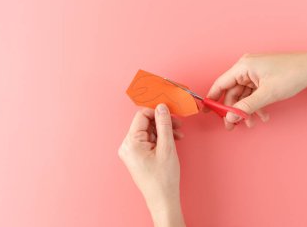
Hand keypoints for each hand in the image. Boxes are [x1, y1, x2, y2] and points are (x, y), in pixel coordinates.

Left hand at [119, 104, 185, 226]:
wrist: (162, 199)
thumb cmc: (163, 178)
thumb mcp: (167, 147)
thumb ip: (164, 124)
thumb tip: (162, 107)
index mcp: (131, 143)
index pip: (141, 116)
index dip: (157, 112)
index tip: (171, 113)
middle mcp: (127, 145)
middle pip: (145, 123)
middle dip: (163, 123)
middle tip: (178, 125)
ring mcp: (131, 151)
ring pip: (149, 131)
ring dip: (164, 131)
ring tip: (178, 136)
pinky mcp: (136, 155)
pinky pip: (148, 140)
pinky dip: (160, 139)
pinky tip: (172, 141)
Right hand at [205, 52, 306, 129]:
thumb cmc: (292, 75)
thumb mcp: (267, 94)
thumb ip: (246, 107)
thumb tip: (230, 118)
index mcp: (243, 66)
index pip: (221, 84)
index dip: (212, 98)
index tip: (206, 111)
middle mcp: (246, 68)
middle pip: (231, 92)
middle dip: (233, 110)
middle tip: (232, 126)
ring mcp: (254, 73)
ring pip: (243, 96)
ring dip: (246, 110)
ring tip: (252, 123)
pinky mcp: (261, 78)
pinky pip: (252, 94)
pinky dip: (256, 106)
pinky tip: (263, 116)